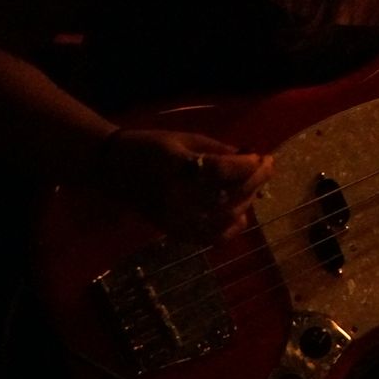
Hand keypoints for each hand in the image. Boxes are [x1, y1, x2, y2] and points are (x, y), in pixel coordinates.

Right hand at [97, 128, 272, 242]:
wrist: (111, 169)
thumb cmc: (150, 146)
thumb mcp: (187, 140)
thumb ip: (221, 151)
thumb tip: (255, 158)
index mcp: (174, 167)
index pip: (219, 171)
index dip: (246, 165)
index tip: (262, 155)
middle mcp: (174, 195)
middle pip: (226, 195)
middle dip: (254, 180)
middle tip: (268, 166)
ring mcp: (173, 217)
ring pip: (223, 217)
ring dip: (247, 200)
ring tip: (256, 184)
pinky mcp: (171, 230)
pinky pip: (208, 238)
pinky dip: (230, 229)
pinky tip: (241, 214)